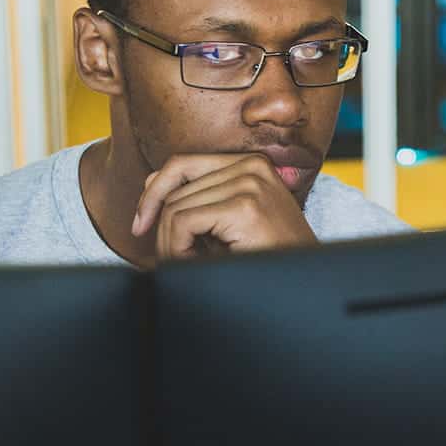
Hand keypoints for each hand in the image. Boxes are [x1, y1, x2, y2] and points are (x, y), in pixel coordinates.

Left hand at [132, 153, 318, 259]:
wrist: (304, 282)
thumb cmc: (268, 255)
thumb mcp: (230, 219)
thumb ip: (200, 197)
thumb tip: (152, 184)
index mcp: (250, 163)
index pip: (181, 164)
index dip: (153, 193)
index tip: (141, 224)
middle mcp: (251, 165)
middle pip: (175, 189)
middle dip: (161, 226)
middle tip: (170, 257)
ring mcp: (249, 183)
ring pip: (174, 206)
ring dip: (170, 241)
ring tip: (187, 262)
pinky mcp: (244, 206)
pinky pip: (183, 222)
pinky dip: (177, 247)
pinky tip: (192, 262)